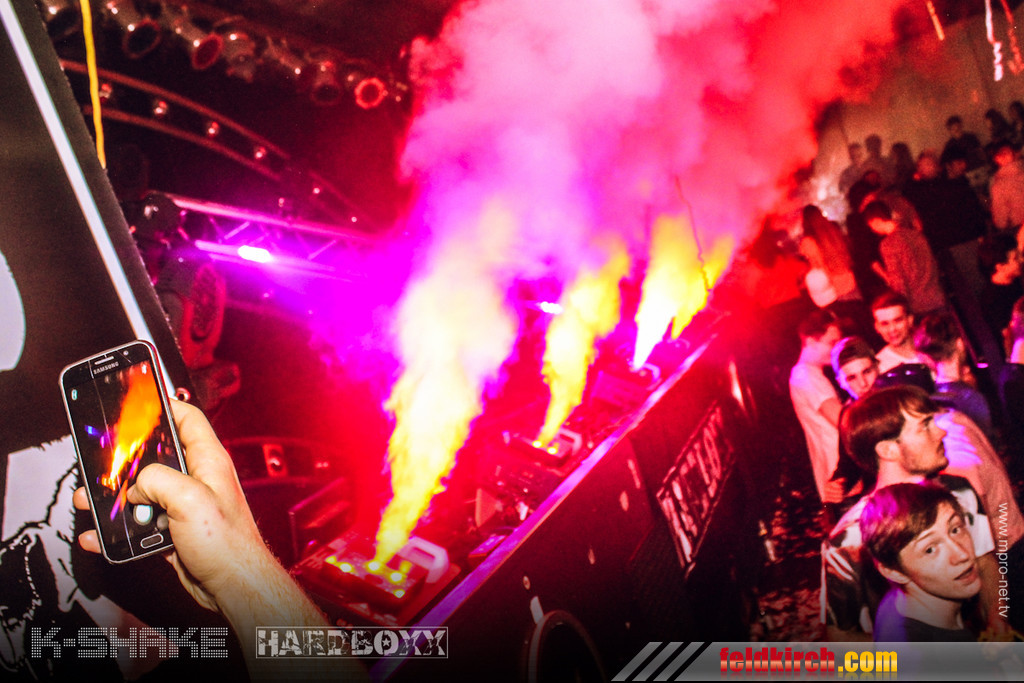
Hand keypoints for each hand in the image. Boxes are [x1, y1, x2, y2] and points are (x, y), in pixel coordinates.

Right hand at [73, 399, 276, 612]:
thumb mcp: (190, 498)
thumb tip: (137, 487)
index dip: (165, 407)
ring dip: (114, 499)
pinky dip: (117, 529)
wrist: (233, 588)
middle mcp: (197, 480)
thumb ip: (158, 480)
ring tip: (87, 502)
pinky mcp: (173, 530)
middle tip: (98, 466)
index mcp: (208, 461)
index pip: (188, 419)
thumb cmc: (226, 543)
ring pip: (142, 493)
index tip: (138, 405)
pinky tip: (98, 535)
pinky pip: (139, 523)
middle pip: (155, 458)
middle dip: (124, 462)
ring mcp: (184, 505)